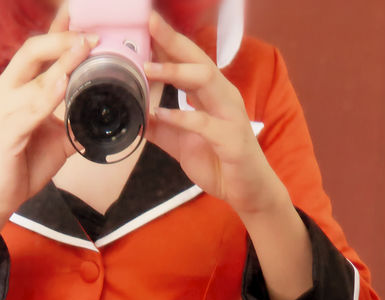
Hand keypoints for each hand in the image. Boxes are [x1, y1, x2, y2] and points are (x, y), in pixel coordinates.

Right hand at [0, 7, 95, 227]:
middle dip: (62, 40)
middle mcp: (6, 91)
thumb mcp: (57, 139)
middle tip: (91, 37)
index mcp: (17, 86)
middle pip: (32, 50)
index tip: (84, 21)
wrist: (0, 196)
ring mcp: (4, 111)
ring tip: (83, 51)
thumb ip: (75, 123)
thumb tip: (103, 118)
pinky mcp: (6, 134)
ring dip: (61, 63)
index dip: (60, 31)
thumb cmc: (23, 163)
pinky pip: (28, 111)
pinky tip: (62, 85)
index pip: (38, 50)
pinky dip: (46, 97)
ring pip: (33, 78)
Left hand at [145, 10, 284, 219]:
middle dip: (173, 41)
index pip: (190, 60)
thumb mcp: (182, 143)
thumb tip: (136, 115)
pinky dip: (180, 117)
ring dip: (175, 72)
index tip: (148, 24)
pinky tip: (159, 115)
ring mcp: (229, 115)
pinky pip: (204, 123)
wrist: (248, 191)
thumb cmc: (220, 161)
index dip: (169, 42)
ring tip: (147, 69)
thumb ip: (161, 127)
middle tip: (150, 25)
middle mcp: (223, 96)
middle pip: (198, 59)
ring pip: (204, 81)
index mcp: (212, 93)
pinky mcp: (231, 139)